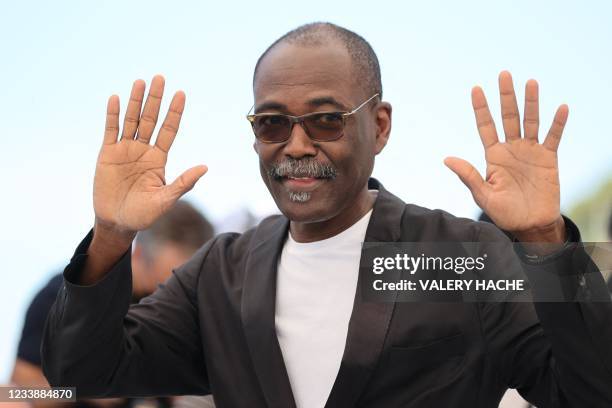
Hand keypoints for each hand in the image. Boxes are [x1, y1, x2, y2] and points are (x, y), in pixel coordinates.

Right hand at [94, 75, 206, 237]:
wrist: (117, 222)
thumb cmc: (144, 214)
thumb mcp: (166, 199)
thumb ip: (183, 183)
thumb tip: (205, 167)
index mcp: (159, 159)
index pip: (169, 130)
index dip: (174, 112)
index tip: (181, 93)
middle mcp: (143, 150)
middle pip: (151, 119)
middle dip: (156, 99)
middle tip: (160, 78)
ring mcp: (125, 150)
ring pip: (131, 120)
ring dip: (135, 101)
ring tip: (141, 81)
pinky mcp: (107, 154)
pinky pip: (110, 130)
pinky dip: (112, 115)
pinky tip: (116, 98)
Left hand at [445, 71, 567, 241]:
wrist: (530, 225)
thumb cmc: (505, 213)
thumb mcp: (483, 195)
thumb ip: (468, 175)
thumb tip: (446, 158)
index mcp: (493, 156)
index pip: (486, 126)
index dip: (481, 108)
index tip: (475, 88)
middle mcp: (511, 148)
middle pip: (508, 117)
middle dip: (506, 96)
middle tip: (504, 74)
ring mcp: (530, 151)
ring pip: (530, 121)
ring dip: (531, 102)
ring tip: (530, 82)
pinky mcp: (548, 158)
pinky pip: (554, 137)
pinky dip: (558, 123)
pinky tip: (561, 107)